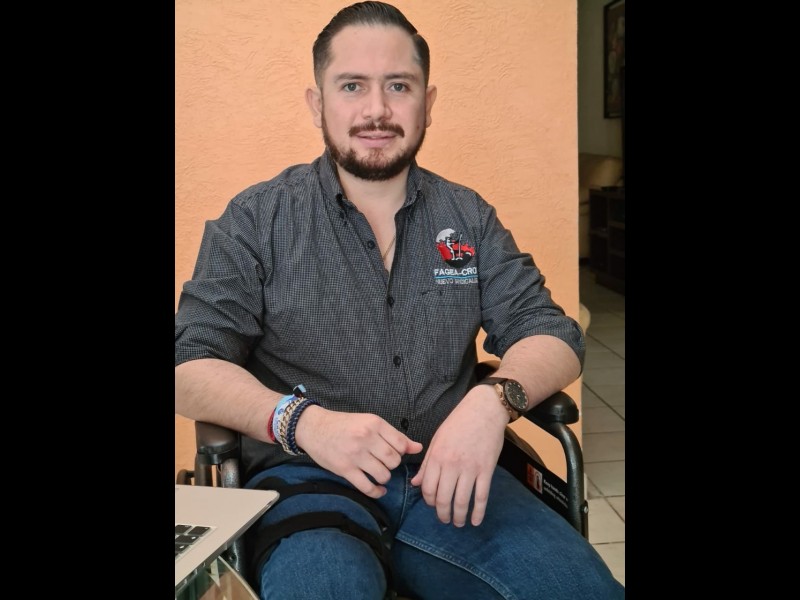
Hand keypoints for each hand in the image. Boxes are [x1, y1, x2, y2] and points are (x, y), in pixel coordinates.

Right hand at [295, 406, 422, 498]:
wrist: (314, 428)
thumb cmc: (343, 425)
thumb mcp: (369, 422)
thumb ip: (394, 435)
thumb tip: (418, 448)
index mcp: (374, 424)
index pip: (401, 444)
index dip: (401, 452)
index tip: (394, 453)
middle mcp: (366, 438)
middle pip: (394, 460)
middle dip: (392, 465)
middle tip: (384, 463)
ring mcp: (355, 455)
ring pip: (383, 474)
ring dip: (384, 477)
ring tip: (378, 473)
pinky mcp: (345, 469)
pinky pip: (367, 487)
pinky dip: (376, 492)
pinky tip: (378, 490)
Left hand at [410, 386, 507, 526]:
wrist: (483, 410)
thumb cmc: (458, 422)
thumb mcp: (437, 440)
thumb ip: (427, 464)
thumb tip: (415, 483)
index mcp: (437, 457)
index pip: (428, 488)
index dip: (429, 501)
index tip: (433, 505)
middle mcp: (451, 465)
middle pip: (443, 499)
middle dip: (443, 514)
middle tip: (445, 520)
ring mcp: (470, 469)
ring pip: (461, 501)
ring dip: (459, 516)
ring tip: (459, 523)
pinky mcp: (486, 470)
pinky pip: (481, 496)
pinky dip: (478, 512)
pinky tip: (476, 521)